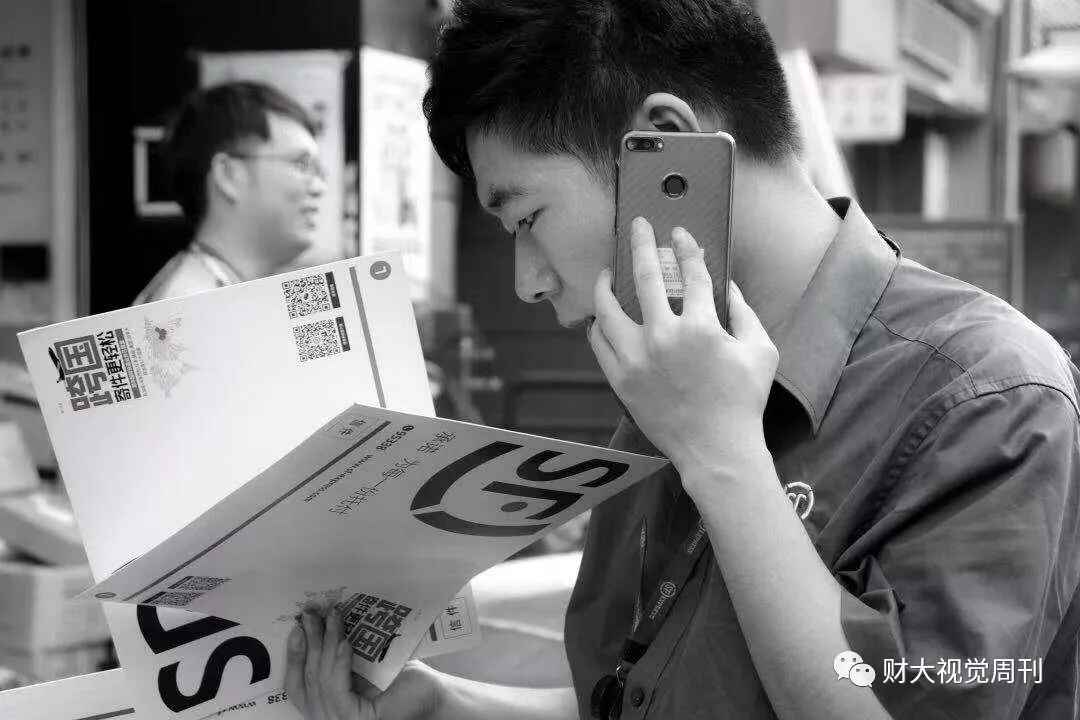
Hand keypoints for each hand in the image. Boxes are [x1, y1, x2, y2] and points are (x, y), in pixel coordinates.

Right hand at [286, 607, 443, 719]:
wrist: (430, 693)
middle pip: (310, 677)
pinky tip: (344, 643)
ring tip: (331, 617)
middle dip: (309, 641)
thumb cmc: (400, 678)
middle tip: (310, 613)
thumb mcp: (363, 663)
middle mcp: (330, 717)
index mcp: (329, 704)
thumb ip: (341, 655)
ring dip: (325, 644)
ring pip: (322, 679)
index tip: (295, 629)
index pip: (299, 685)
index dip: (294, 657)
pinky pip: (338, 690)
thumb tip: (322, 621)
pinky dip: (339, 664)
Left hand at [588, 217, 777, 480]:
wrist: (716, 449)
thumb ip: (746, 312)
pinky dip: (597, 326)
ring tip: (605, 274)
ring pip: (608, 310)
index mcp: (702, 327)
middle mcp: (664, 337)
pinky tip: (600, 317)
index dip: (686, 248)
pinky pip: (599, 344)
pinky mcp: (621, 380)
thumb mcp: (762, 351)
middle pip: (644, 276)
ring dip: (605, 285)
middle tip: (636, 225)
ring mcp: (637, 359)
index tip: (679, 234)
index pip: (692, 273)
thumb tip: (727, 285)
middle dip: (640, 243)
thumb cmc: (743, 401)